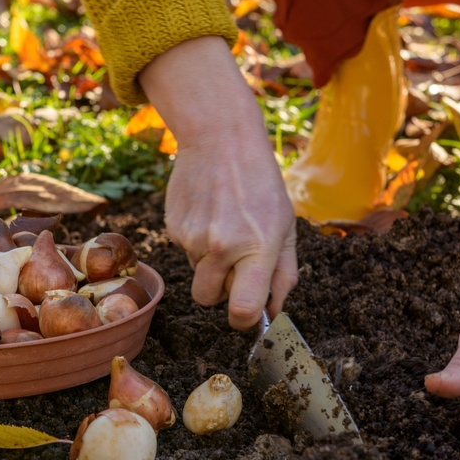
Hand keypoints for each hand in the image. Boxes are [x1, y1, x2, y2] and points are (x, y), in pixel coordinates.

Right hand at [140, 37, 297, 329]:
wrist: (220, 138)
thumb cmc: (261, 183)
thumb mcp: (286, 226)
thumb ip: (284, 274)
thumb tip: (273, 313)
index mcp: (257, 248)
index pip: (242, 310)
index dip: (244, 320)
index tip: (248, 313)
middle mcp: (221, 247)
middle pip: (208, 300)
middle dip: (221, 292)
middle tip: (236, 264)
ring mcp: (193, 238)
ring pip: (197, 274)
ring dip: (211, 262)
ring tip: (224, 225)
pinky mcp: (173, 228)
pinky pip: (186, 252)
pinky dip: (197, 241)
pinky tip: (209, 212)